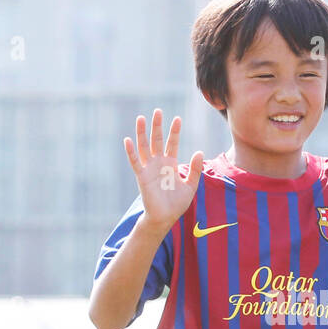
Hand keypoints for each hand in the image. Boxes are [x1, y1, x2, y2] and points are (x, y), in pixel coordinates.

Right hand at [123, 109, 203, 231]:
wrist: (165, 217)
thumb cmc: (177, 203)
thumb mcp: (191, 185)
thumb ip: (195, 169)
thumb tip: (200, 151)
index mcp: (170, 164)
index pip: (172, 143)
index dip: (174, 131)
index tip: (177, 118)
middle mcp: (158, 163)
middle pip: (157, 140)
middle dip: (157, 126)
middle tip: (157, 111)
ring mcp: (149, 169)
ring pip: (144, 147)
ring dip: (142, 133)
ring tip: (141, 118)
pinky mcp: (142, 177)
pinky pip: (135, 162)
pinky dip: (131, 152)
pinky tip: (128, 140)